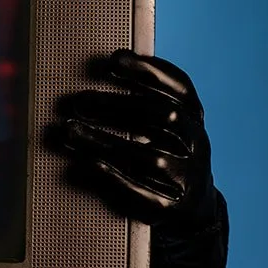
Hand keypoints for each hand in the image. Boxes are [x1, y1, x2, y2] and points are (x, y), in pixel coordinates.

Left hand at [49, 50, 216, 229]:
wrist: (192, 207)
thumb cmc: (167, 154)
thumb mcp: (166, 124)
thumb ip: (147, 97)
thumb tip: (113, 60)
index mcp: (194, 119)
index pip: (180, 88)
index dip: (149, 71)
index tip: (114, 60)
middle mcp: (196, 145)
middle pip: (162, 117)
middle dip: (118, 105)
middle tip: (80, 100)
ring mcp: (186, 178)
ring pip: (149, 157)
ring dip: (105, 141)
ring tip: (71, 130)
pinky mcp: (170, 208)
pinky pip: (141, 193)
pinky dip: (113, 177)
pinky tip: (87, 163)